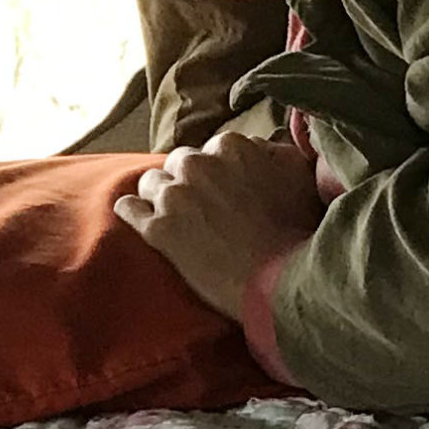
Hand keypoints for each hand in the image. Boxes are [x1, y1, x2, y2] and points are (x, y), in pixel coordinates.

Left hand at [116, 126, 323, 318]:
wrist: (278, 283)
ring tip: (175, 216)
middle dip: (189, 181)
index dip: (219, 171)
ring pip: (150, 182)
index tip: (226, 189)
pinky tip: (137, 218)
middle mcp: (197, 164)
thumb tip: (260, 146)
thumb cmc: (297, 232)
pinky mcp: (157, 229)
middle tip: (203, 207)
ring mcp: (174, 196)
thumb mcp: (300, 176)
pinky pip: (128, 208)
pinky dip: (132, 211)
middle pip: (180, 163)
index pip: (213, 149)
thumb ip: (276, 151)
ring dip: (160, 196)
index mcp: (231, 146)